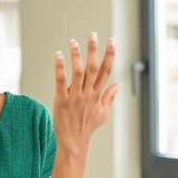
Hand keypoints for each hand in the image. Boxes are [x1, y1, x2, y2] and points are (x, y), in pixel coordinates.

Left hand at [53, 32, 119, 155]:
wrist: (74, 142)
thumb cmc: (87, 127)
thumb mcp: (103, 113)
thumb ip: (110, 97)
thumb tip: (119, 84)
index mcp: (98, 95)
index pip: (106, 71)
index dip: (110, 55)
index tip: (112, 40)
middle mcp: (88, 94)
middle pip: (93, 68)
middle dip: (94, 50)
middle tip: (92, 34)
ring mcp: (75, 97)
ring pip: (78, 72)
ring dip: (76, 56)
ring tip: (73, 41)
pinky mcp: (61, 100)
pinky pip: (60, 81)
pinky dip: (60, 68)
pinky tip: (58, 55)